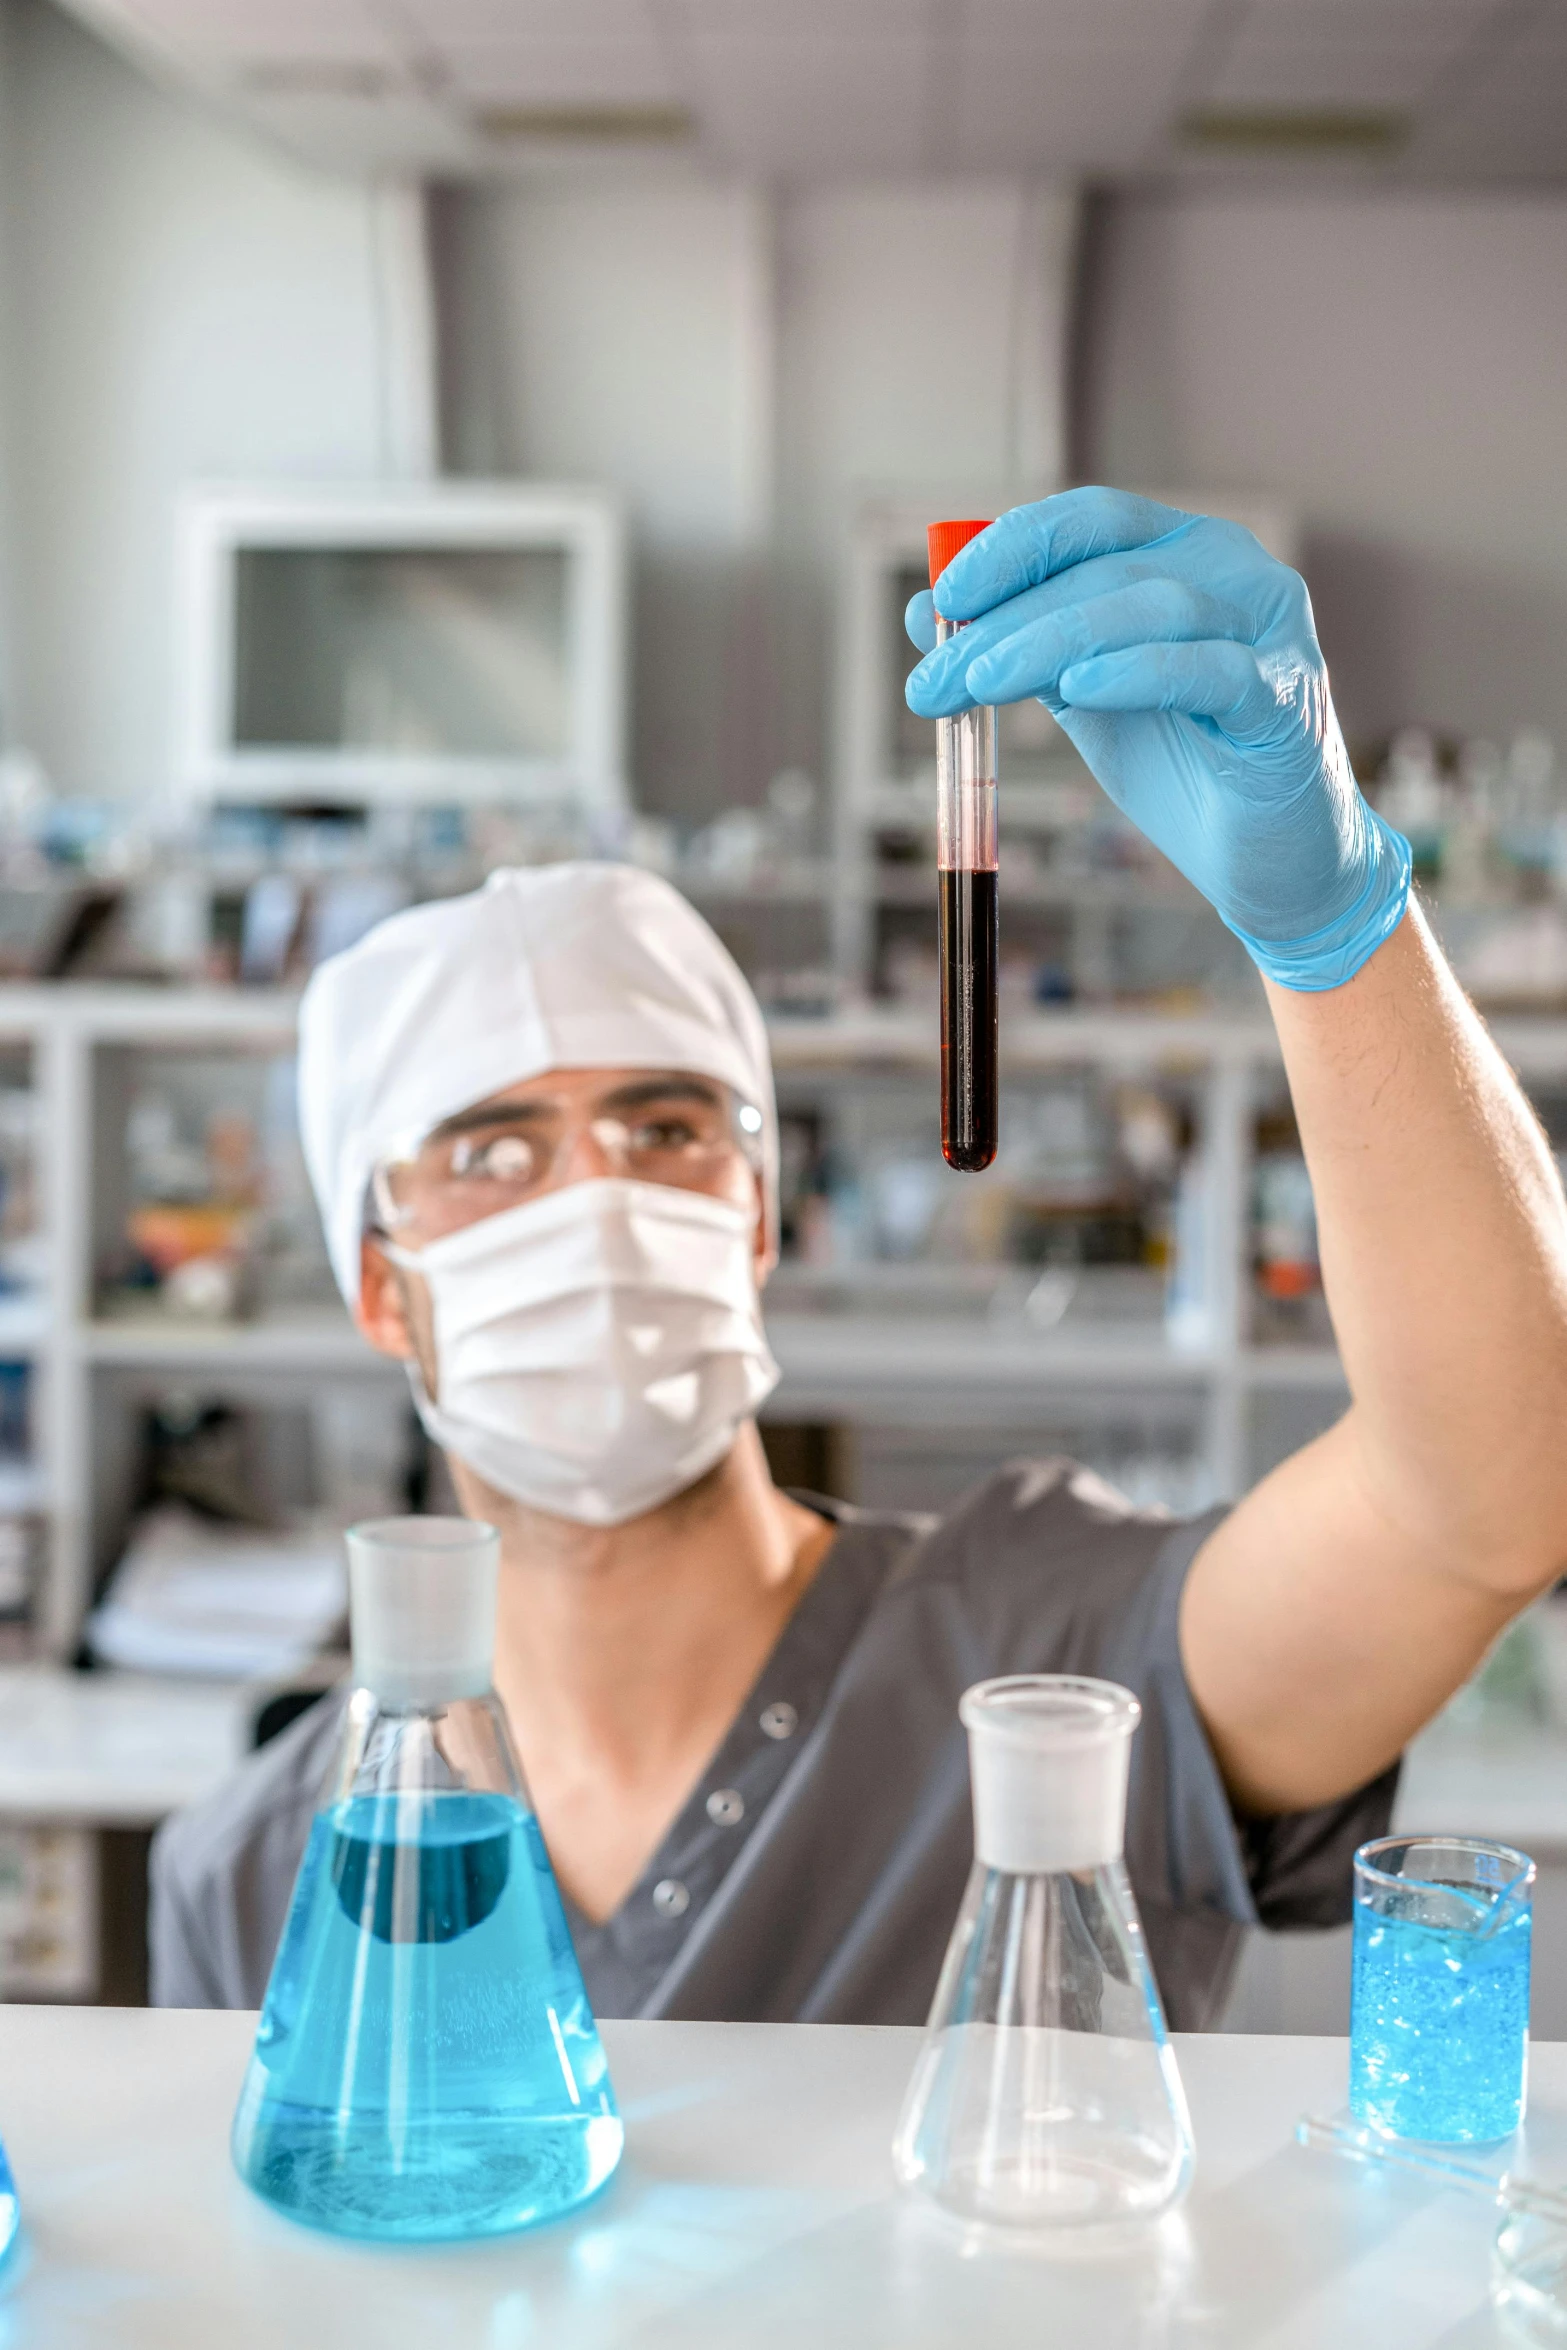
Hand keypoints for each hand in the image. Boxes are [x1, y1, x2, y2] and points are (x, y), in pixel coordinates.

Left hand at [904, 488, 1409, 990]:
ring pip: (1152, 608)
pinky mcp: (1286, 701)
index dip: (1012, 548)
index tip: (943, 601)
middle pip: (1107, 567)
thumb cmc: (1187, 769)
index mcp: (1186, 556)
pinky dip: (1138, 672)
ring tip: (983, 685)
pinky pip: (1210, 671)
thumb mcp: (1085, 700)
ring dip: (1052, 642)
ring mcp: (1268, 634)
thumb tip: (922, 614)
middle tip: (937, 677)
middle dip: (1008, 620)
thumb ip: (1018, 650)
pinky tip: (1079, 688)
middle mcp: (1235, 575)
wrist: (1274, 862)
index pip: (1091, 520)